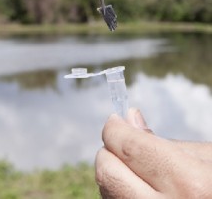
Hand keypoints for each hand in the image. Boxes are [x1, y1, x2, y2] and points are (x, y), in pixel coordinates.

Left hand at [96, 108, 211, 198]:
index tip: (115, 121)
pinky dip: (120, 192)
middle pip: (108, 173)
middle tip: (122, 142)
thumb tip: (128, 118)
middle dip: (110, 151)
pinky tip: (141, 188)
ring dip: (115, 172)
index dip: (114, 128)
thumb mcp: (208, 157)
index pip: (128, 146)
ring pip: (107, 193)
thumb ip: (165, 140)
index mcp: (190, 183)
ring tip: (138, 167)